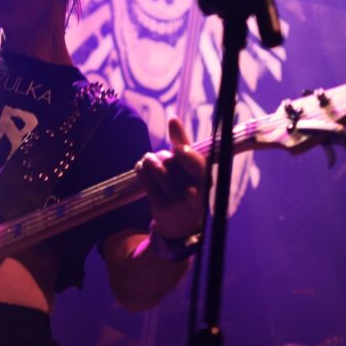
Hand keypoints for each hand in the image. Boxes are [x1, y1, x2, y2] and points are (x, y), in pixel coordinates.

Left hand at [134, 117, 205, 239]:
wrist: (182, 226)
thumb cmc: (187, 188)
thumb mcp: (191, 169)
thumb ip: (183, 144)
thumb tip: (173, 118)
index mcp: (205, 181)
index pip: (197, 164)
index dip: (185, 152)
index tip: (178, 145)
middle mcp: (193, 192)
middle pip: (171, 162)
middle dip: (163, 156)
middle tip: (164, 160)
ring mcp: (176, 201)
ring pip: (156, 168)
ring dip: (150, 160)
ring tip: (150, 161)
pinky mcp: (160, 206)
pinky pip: (145, 179)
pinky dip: (141, 169)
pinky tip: (142, 169)